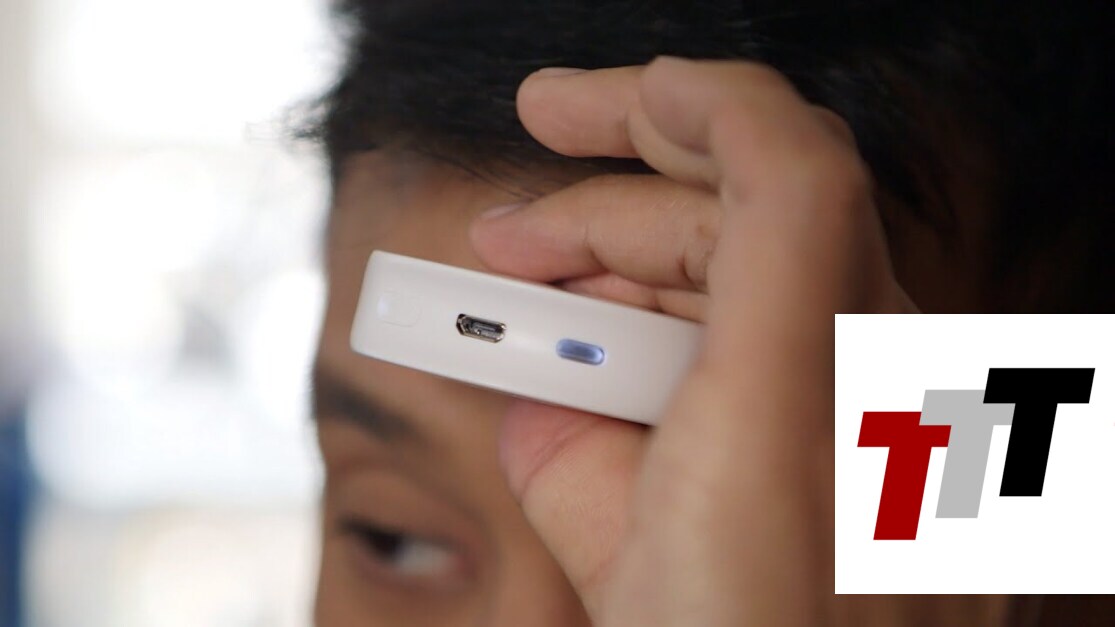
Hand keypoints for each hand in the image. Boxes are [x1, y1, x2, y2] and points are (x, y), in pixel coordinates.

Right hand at [470, 57, 1003, 625]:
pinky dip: (721, 351)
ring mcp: (931, 429)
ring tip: (548, 325)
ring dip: (659, 285)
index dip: (671, 100)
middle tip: (507, 242)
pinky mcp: (933, 474)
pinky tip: (637, 391)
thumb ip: (567, 455)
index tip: (562, 104)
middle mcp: (904, 392)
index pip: (780, 165)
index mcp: (824, 396)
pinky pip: (813, 361)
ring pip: (786, 284)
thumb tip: (544, 390)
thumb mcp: (614, 574)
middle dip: (613, 214)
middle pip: (758, 221)